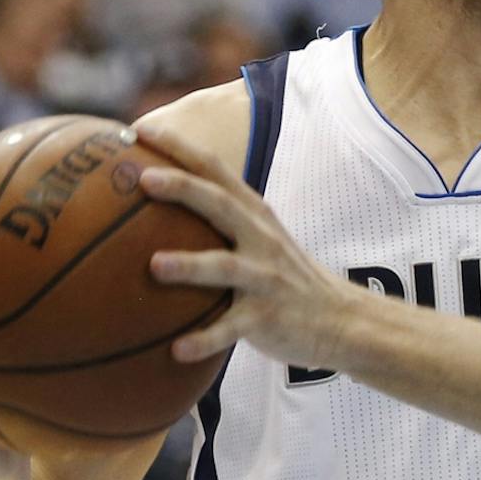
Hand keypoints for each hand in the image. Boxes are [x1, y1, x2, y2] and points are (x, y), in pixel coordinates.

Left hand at [131, 123, 352, 369]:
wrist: (342, 319)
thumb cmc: (285, 278)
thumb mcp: (261, 238)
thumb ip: (221, 221)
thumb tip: (156, 209)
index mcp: (254, 215)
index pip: (215, 170)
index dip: (179, 147)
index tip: (138, 129)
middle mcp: (261, 239)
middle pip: (220, 205)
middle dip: (183, 188)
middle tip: (144, 178)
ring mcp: (265, 278)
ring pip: (225, 267)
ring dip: (191, 265)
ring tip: (154, 266)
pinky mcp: (267, 317)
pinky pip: (232, 329)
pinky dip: (205, 338)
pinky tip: (176, 350)